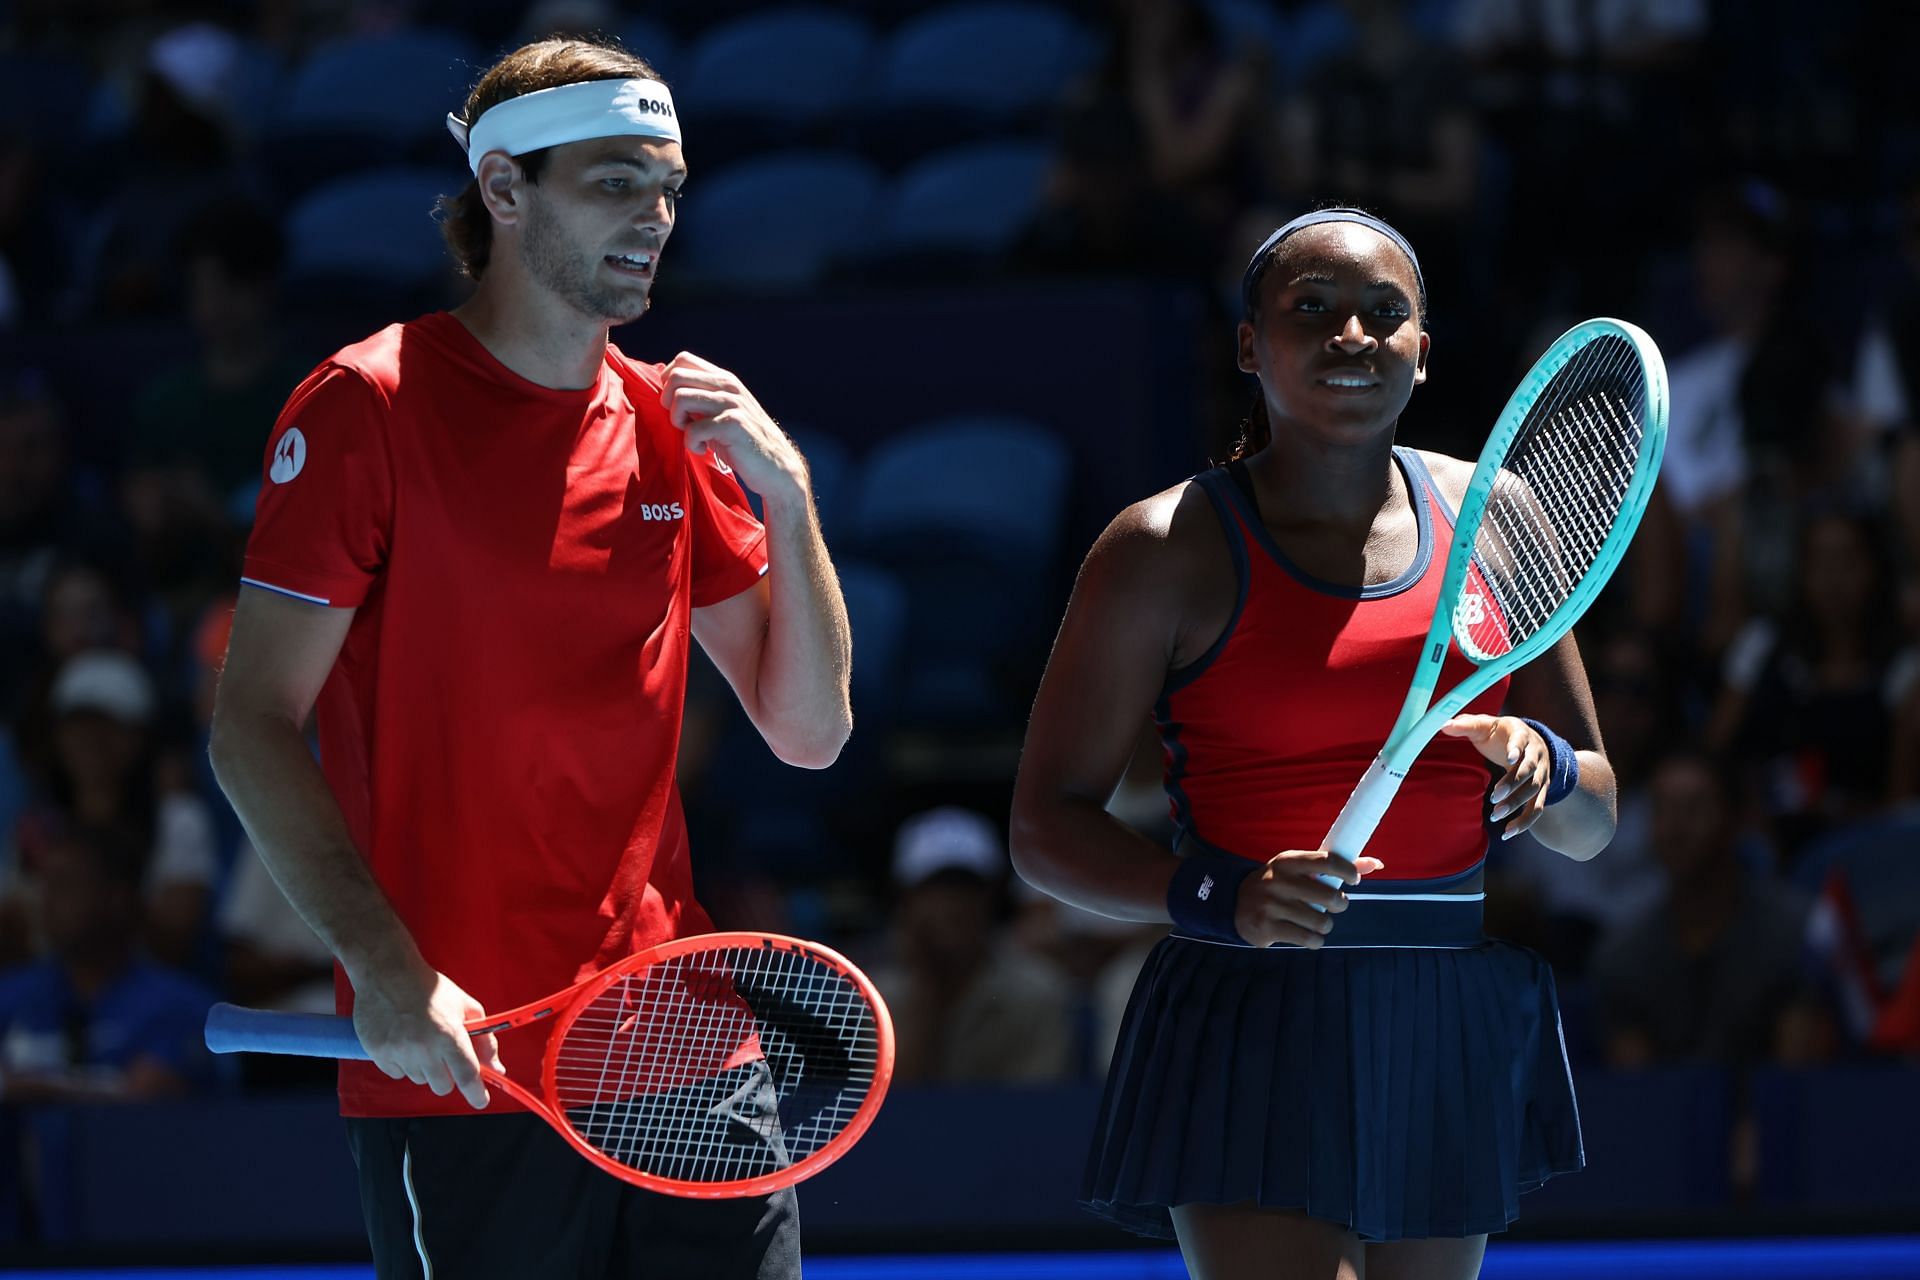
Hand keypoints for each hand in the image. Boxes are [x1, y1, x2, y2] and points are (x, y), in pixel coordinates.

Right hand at [352, 963, 504, 1109]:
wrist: (388, 973)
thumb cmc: (431, 989)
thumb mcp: (467, 1007)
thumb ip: (484, 1040)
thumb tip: (497, 1068)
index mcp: (450, 1035)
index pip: (467, 1076)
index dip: (476, 1093)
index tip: (481, 1100)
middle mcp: (424, 1048)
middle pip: (442, 1086)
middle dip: (448, 1075)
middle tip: (444, 1054)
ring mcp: (399, 1052)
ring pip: (419, 1080)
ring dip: (424, 1068)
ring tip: (420, 1039)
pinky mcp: (378, 1053)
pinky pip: (396, 1073)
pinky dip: (402, 1063)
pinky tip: (402, 1040)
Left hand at [659, 351, 806, 505]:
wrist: (776, 467)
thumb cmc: (742, 442)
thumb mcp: (722, 412)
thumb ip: (701, 398)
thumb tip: (666, 391)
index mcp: (724, 379)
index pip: (683, 360)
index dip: (668, 381)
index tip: (676, 405)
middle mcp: (728, 386)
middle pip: (675, 377)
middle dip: (667, 402)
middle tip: (681, 422)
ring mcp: (732, 404)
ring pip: (680, 398)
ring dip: (678, 422)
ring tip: (692, 436)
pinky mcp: (733, 425)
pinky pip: (693, 429)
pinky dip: (691, 444)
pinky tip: (702, 449)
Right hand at [1234, 848, 1384, 948]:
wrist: (1236, 903)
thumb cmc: (1280, 884)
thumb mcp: (1299, 869)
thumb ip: (1335, 866)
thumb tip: (1376, 864)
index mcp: (1288, 861)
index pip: (1326, 860)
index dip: (1348, 871)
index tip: (1354, 880)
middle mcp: (1278, 880)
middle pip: (1329, 896)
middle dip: (1339, 904)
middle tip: (1333, 905)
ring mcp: (1271, 905)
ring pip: (1321, 921)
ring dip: (1325, 925)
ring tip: (1317, 921)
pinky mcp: (1267, 927)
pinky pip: (1308, 939)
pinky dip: (1315, 940)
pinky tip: (1309, 935)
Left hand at [1439, 713, 1548, 840]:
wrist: (1530, 740)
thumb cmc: (1501, 733)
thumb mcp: (1485, 724)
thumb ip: (1466, 724)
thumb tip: (1444, 725)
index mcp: (1521, 734)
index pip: (1521, 741)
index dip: (1516, 749)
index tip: (1509, 758)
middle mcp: (1536, 754)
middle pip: (1529, 770)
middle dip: (1513, 783)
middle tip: (1494, 796)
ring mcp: (1541, 773)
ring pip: (1534, 790)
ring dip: (1516, 804)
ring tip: (1495, 815)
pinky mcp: (1541, 790)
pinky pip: (1537, 808)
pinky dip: (1525, 822)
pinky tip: (1508, 832)